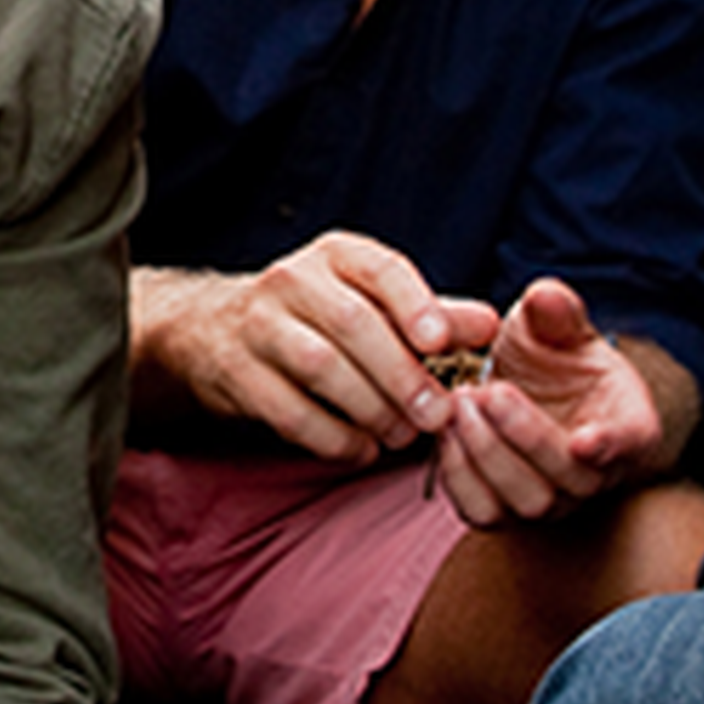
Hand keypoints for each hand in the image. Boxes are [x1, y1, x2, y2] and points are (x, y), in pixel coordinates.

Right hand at [132, 235, 493, 462]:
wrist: (213, 329)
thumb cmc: (317, 318)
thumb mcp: (371, 302)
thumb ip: (432, 316)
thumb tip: (491, 325)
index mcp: (335, 255)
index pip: (380, 269)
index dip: (414, 304)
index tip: (439, 342)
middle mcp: (292, 280)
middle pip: (352, 325)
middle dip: (400, 375)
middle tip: (436, 415)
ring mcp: (257, 325)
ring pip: (320, 368)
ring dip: (370, 409)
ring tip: (401, 435)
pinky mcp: (235, 372)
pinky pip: (289, 412)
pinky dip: (333, 438)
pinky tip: (361, 448)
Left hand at [427, 279, 673, 525]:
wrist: (530, 391)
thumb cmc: (556, 359)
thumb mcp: (559, 327)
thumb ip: (557, 312)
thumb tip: (544, 296)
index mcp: (628, 428)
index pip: (626, 445)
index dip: (608, 446)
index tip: (583, 441)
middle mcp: (593, 477)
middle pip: (566, 479)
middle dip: (523, 436)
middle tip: (487, 392)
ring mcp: (551, 502)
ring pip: (524, 503)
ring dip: (486, 454)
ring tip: (460, 404)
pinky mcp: (504, 511)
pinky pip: (482, 513)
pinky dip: (458, 477)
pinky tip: (444, 431)